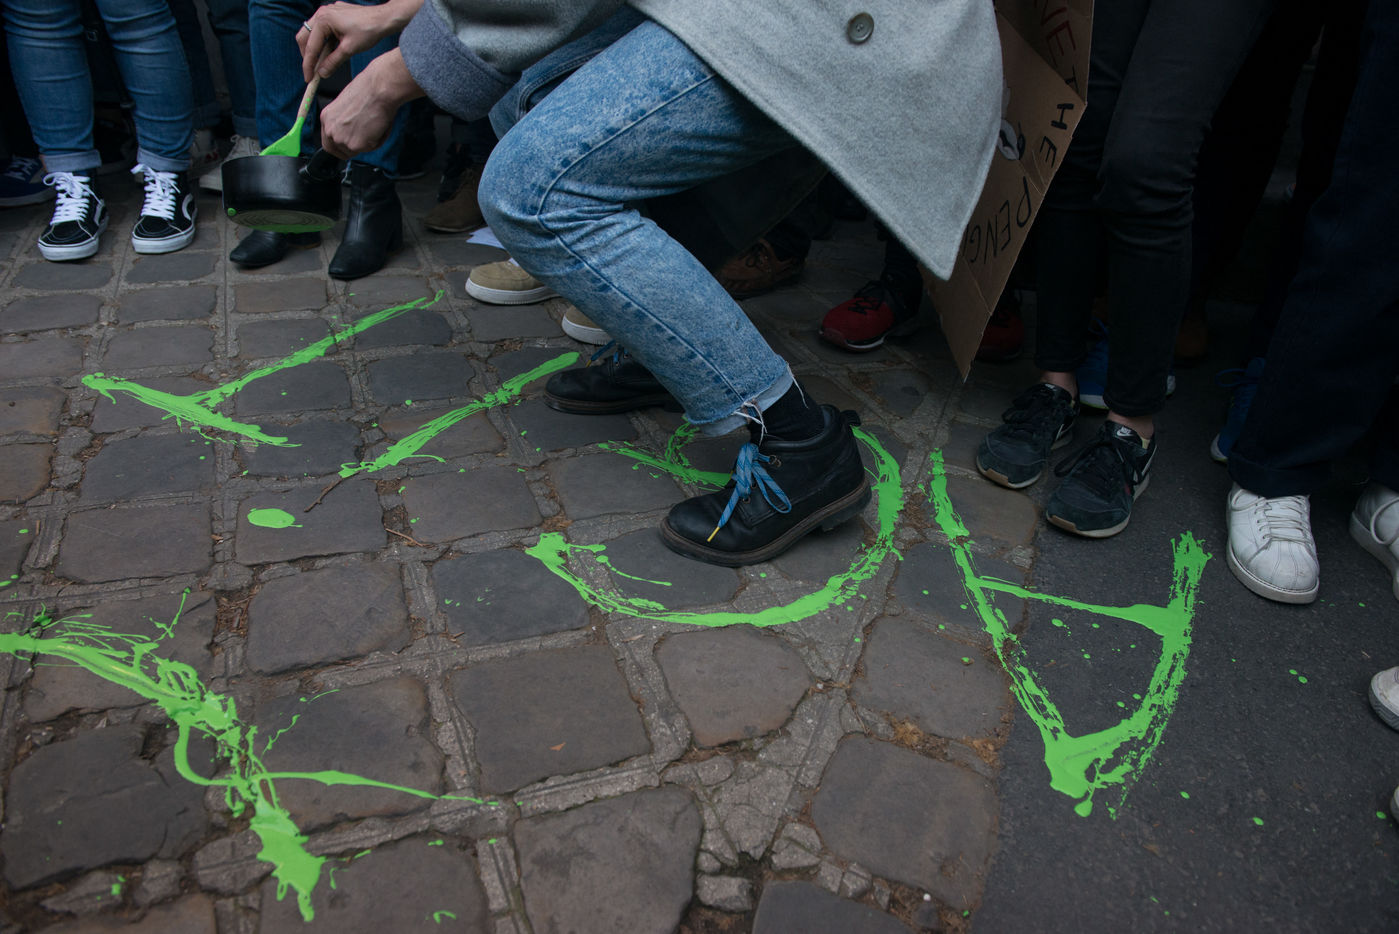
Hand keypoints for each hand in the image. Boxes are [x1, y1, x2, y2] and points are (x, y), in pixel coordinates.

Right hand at [298, 0, 421, 81]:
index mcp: (323, 20)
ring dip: (316, 49)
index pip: (311, 47)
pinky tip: (330, 53)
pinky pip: (322, 29)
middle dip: (308, 56)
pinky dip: (324, 42)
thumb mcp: (349, 50)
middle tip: (312, 72)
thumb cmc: (369, 31)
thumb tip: (321, 74)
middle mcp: (322, 13)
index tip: (308, 79)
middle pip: (305, 37)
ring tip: (322, 65)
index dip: (308, 65)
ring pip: (312, 34)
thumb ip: (333, 62)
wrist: (384, 19)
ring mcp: (327, 12)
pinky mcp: (333, 14)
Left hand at [319, 49, 423, 158]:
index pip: (328, 143)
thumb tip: (352, 130)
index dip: (339, 147)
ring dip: (367, 143)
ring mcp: (342, 139)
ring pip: (356, 151)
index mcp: (326, 118)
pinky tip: (379, 126)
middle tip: (366, 137)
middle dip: (353, 147)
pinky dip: (378, 141)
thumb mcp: (345, 106)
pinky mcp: (356, 145)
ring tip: (374, 125)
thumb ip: (343, 122)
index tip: (348, 146)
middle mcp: (330, 130)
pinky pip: (370, 149)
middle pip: (339, 151)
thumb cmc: (367, 90)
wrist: (378, 89)